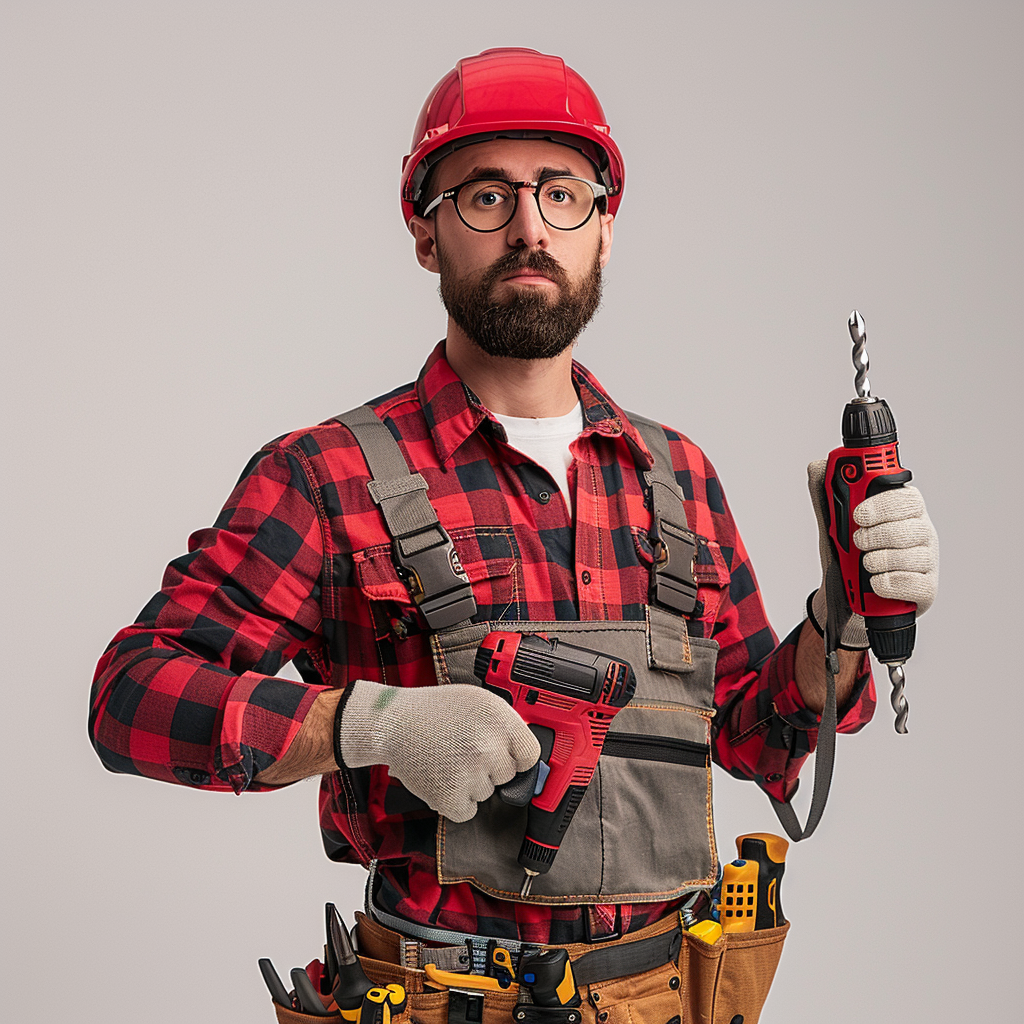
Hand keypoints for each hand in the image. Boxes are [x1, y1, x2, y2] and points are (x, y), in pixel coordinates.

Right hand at [337, 680, 539, 822]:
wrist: (393, 723)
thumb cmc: (435, 711)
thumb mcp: (478, 702)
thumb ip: (505, 725)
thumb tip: (527, 753)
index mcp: (499, 721)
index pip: (530, 755)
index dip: (516, 756)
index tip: (504, 754)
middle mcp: (488, 748)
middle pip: (508, 776)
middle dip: (491, 768)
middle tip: (464, 750)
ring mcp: (470, 774)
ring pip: (486, 793)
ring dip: (471, 783)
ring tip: (448, 759)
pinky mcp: (451, 797)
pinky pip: (468, 810)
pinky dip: (456, 801)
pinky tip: (442, 776)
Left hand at [807, 461, 938, 644]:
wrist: (844, 599)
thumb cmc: (846, 557)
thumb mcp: (831, 525)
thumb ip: (826, 494)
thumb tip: (818, 466)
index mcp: (903, 511)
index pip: (907, 498)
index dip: (882, 505)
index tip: (858, 514)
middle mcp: (920, 533)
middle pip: (909, 528)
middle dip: (875, 536)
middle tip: (857, 541)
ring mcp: (927, 561)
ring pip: (909, 557)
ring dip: (876, 561)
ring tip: (865, 563)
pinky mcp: (926, 588)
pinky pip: (910, 584)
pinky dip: (885, 584)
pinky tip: (875, 583)